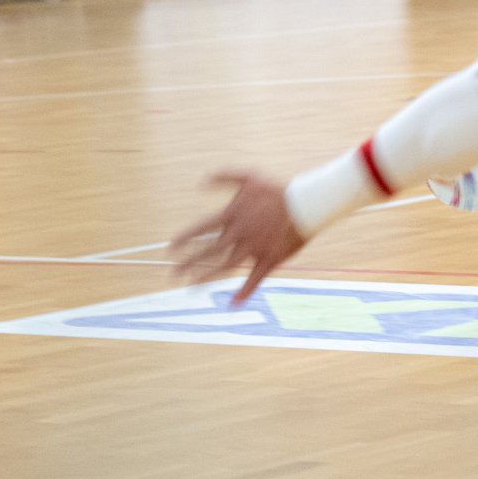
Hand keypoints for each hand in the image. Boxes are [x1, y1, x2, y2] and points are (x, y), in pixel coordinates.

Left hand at [171, 170, 304, 303]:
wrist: (306, 203)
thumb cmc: (276, 189)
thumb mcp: (249, 176)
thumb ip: (223, 176)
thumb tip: (201, 182)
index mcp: (232, 214)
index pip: (201, 228)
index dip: (184, 238)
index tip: (171, 247)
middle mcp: (240, 233)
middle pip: (208, 251)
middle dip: (188, 262)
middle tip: (173, 272)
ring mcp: (254, 248)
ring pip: (225, 266)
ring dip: (207, 277)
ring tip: (192, 286)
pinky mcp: (269, 260)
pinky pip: (254, 279)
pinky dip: (244, 292)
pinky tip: (233, 303)